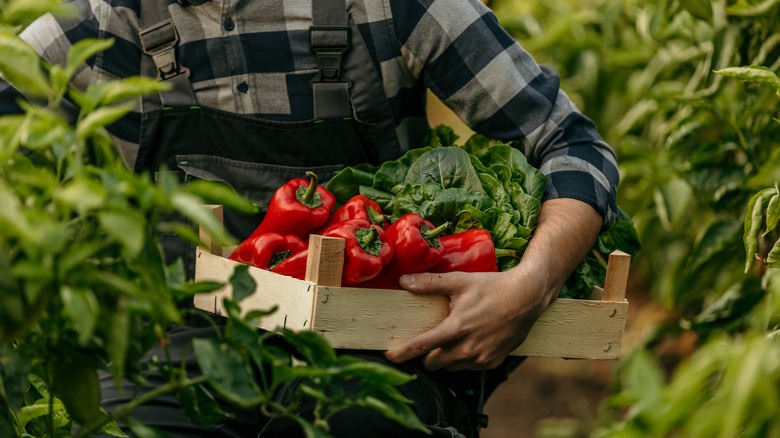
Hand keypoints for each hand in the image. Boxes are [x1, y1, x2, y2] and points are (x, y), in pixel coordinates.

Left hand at [384, 198, 602, 370]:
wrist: (528, 297)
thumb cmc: (492, 287)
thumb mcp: (460, 281)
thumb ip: (430, 283)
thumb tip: (403, 281)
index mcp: (457, 327)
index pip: (423, 346)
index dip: (404, 353)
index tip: (390, 356)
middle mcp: (468, 348)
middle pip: (433, 363)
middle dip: (427, 354)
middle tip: (430, 340)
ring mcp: (482, 358)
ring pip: (451, 366)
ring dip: (446, 357)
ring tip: (453, 337)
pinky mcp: (493, 362)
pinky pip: (469, 367)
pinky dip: (464, 358)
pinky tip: (471, 341)